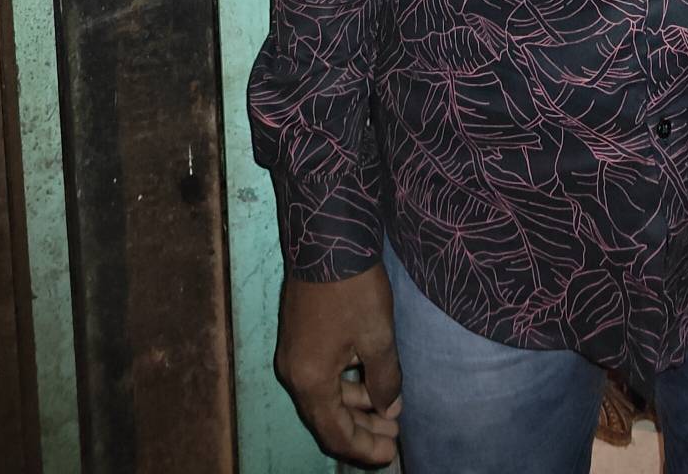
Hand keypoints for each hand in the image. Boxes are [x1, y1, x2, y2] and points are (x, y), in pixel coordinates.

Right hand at [276, 263, 403, 466]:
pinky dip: (345, 383)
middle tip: (393, 434)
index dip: (363, 448)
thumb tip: (388, 407)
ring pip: (324, 395)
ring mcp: (293, 353)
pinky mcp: (299, 335)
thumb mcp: (378, 336)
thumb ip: (385, 379)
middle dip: (361, 429)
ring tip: (389, 408)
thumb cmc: (352, 289)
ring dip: (355, 404)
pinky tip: (370, 377)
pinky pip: (321, 374)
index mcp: (310, 381)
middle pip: (327, 417)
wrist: (326, 236)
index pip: (335, 432)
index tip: (390, 453)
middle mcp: (294, 373)